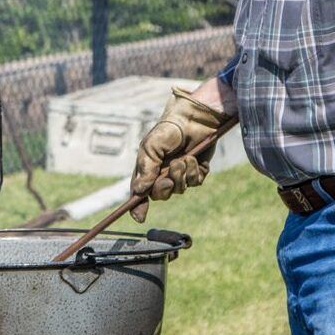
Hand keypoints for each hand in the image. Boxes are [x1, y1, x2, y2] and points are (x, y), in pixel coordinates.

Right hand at [129, 86, 232, 222]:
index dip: (138, 206)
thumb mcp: (151, 146)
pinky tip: (195, 159)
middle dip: (165, 188)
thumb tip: (138, 191)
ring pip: (180, 189)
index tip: (139, 216)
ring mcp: (180, 173)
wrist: (195, 118)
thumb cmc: (169, 129)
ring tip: (185, 158)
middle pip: (160, 194)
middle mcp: (162, 173)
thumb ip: (145, 168)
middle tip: (168, 177)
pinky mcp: (196, 170)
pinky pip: (195, 182)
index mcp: (147, 168)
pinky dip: (195, 172)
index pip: (139, 192)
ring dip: (182, 175)